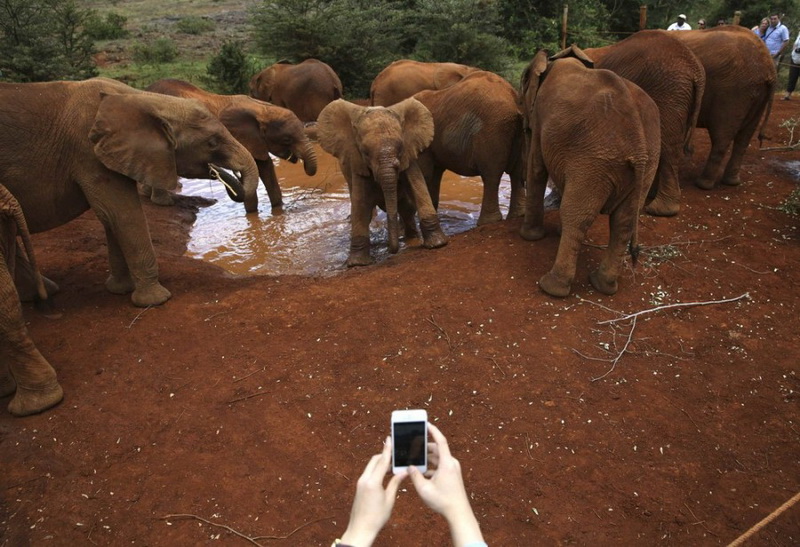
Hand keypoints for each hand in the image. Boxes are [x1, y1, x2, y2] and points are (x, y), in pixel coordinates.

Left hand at [340, 437, 406, 546]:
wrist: (361, 529)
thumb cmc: (377, 517)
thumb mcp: (389, 500)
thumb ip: (395, 483)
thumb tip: (403, 472)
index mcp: (373, 482)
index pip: (382, 461)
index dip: (387, 449)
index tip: (389, 439)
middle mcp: (364, 479)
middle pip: (374, 461)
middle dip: (384, 455)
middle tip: (395, 453)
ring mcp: (360, 483)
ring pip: (371, 466)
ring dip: (380, 463)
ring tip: (392, 464)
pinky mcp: (359, 487)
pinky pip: (368, 473)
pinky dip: (376, 470)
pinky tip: (384, 474)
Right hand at [408, 422, 483, 545]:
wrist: (458, 513)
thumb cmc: (443, 501)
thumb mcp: (424, 489)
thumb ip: (415, 475)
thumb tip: (409, 467)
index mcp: (446, 463)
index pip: (440, 441)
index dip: (433, 431)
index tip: (426, 423)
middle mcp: (451, 463)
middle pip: (437, 450)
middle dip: (424, 448)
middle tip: (413, 445)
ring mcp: (453, 469)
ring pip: (438, 458)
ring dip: (427, 459)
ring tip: (415, 461)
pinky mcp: (453, 475)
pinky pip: (441, 466)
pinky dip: (432, 466)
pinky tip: (422, 473)